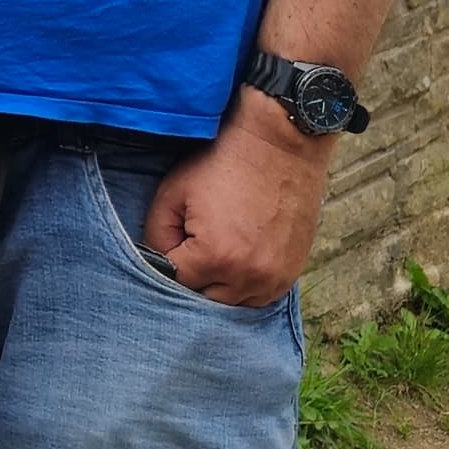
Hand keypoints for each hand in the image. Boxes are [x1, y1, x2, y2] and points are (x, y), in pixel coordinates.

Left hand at [141, 90, 332, 307]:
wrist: (281, 144)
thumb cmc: (224, 163)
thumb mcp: (174, 192)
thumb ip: (156, 234)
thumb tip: (158, 261)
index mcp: (215, 256)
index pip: (175, 282)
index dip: (167, 262)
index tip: (172, 239)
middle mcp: (248, 276)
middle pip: (204, 299)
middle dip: (193, 276)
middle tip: (192, 245)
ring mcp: (274, 278)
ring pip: (232, 304)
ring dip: (218, 285)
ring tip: (216, 251)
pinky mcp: (292, 274)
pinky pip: (259, 297)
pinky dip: (244, 286)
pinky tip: (237, 260)